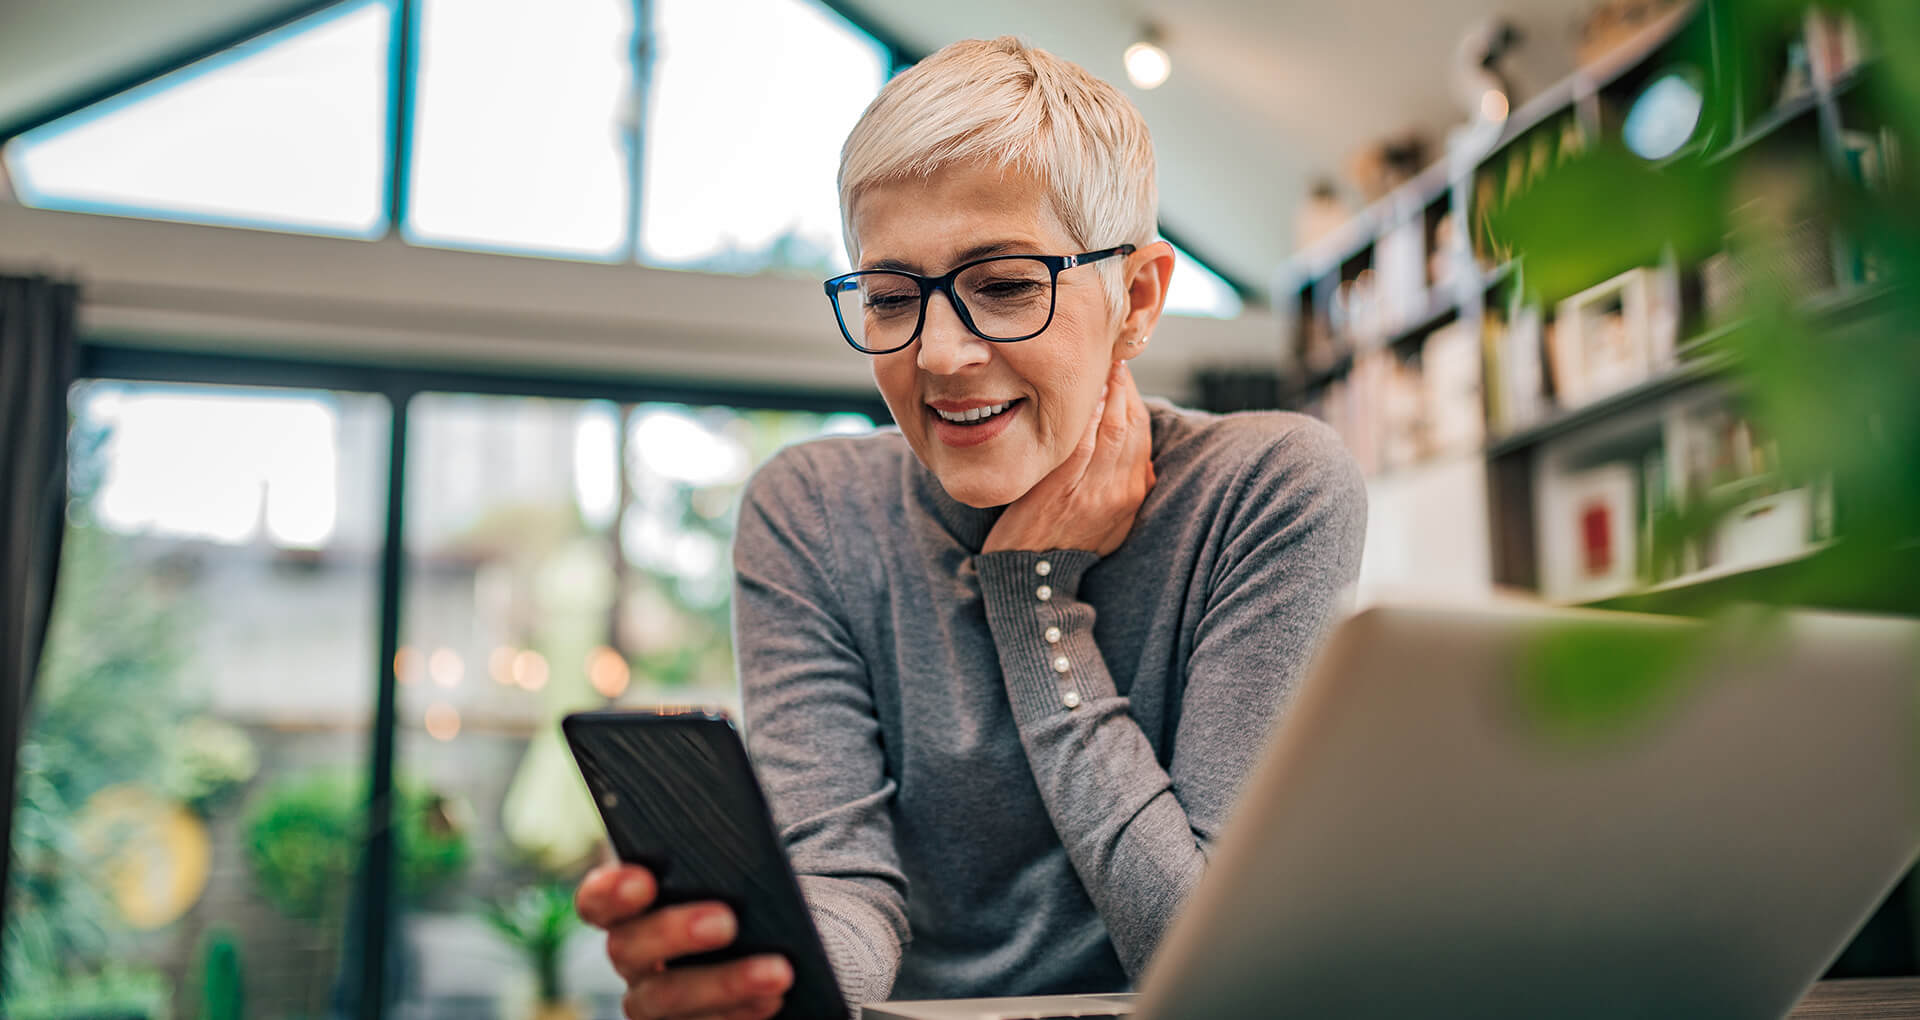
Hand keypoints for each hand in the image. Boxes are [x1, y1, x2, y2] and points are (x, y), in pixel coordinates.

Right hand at [577, 863, 792, 1019]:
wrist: (761, 943)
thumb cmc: (736, 895)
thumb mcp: (720, 873)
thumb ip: (713, 861)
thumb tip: (741, 846)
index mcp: (628, 909)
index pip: (598, 900)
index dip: (611, 892)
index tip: (644, 880)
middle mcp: (631, 955)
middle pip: (628, 948)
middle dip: (675, 933)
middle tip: (726, 922)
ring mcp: (651, 999)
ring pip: (666, 996)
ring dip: (724, 983)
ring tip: (776, 971)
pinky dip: (740, 1011)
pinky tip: (772, 997)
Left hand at [983, 360, 1155, 556]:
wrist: (1033, 579)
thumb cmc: (1063, 543)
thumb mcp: (1108, 521)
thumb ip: (1122, 487)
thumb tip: (1137, 460)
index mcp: (1133, 494)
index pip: (1142, 432)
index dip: (1133, 396)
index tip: (1119, 370)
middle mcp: (1120, 492)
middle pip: (1131, 424)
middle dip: (1123, 385)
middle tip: (1108, 356)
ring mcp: (1092, 493)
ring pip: (1112, 430)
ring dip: (1106, 393)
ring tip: (1097, 366)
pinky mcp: (1061, 493)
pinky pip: (1079, 447)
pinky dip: (1083, 420)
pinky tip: (1077, 397)